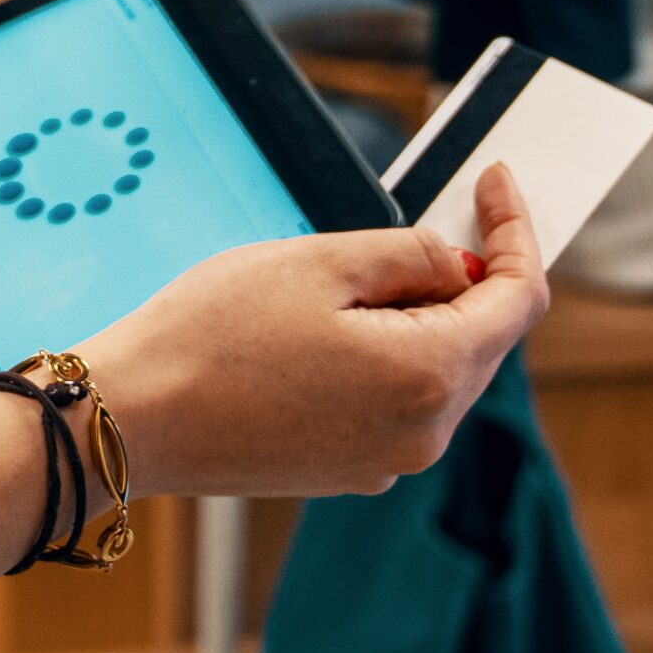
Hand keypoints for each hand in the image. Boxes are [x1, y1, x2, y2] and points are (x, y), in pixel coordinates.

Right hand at [80, 163, 547, 499]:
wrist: (135, 417)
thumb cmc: (211, 333)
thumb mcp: (315, 263)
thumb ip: (407, 255)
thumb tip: (456, 262)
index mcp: (429, 375)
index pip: (517, 300)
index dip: (514, 233)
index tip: (494, 183)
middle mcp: (424, 433)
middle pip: (479, 338)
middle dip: (462, 274)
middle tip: (424, 211)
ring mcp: (386, 459)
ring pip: (435, 370)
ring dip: (414, 315)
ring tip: (342, 274)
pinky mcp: (346, 470)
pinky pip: (393, 400)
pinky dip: (382, 354)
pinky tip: (319, 327)